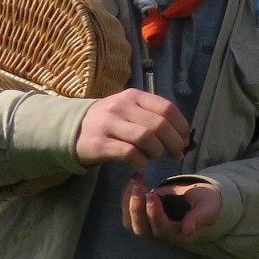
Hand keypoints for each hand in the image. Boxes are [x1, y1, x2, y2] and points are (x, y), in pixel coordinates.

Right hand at [76, 88, 190, 167]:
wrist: (73, 129)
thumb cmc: (111, 121)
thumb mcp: (131, 109)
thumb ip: (154, 117)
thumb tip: (183, 136)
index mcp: (134, 96)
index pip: (167, 108)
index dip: (181, 126)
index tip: (185, 140)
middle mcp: (121, 106)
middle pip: (159, 125)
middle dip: (174, 143)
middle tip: (176, 154)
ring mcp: (108, 124)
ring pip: (145, 138)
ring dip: (157, 151)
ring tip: (154, 156)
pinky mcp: (99, 144)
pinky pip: (129, 153)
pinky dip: (141, 161)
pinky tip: (140, 162)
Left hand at [122, 174, 221, 242]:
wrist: (199, 202)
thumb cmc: (205, 203)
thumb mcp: (207, 207)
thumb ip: (198, 217)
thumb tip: (187, 230)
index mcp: (179, 237)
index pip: (161, 229)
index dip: (154, 214)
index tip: (152, 194)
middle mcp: (161, 239)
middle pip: (141, 229)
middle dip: (136, 208)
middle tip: (138, 186)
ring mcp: (149, 232)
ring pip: (130, 223)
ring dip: (128, 202)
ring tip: (136, 181)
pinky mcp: (141, 222)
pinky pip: (128, 214)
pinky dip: (127, 197)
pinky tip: (135, 180)